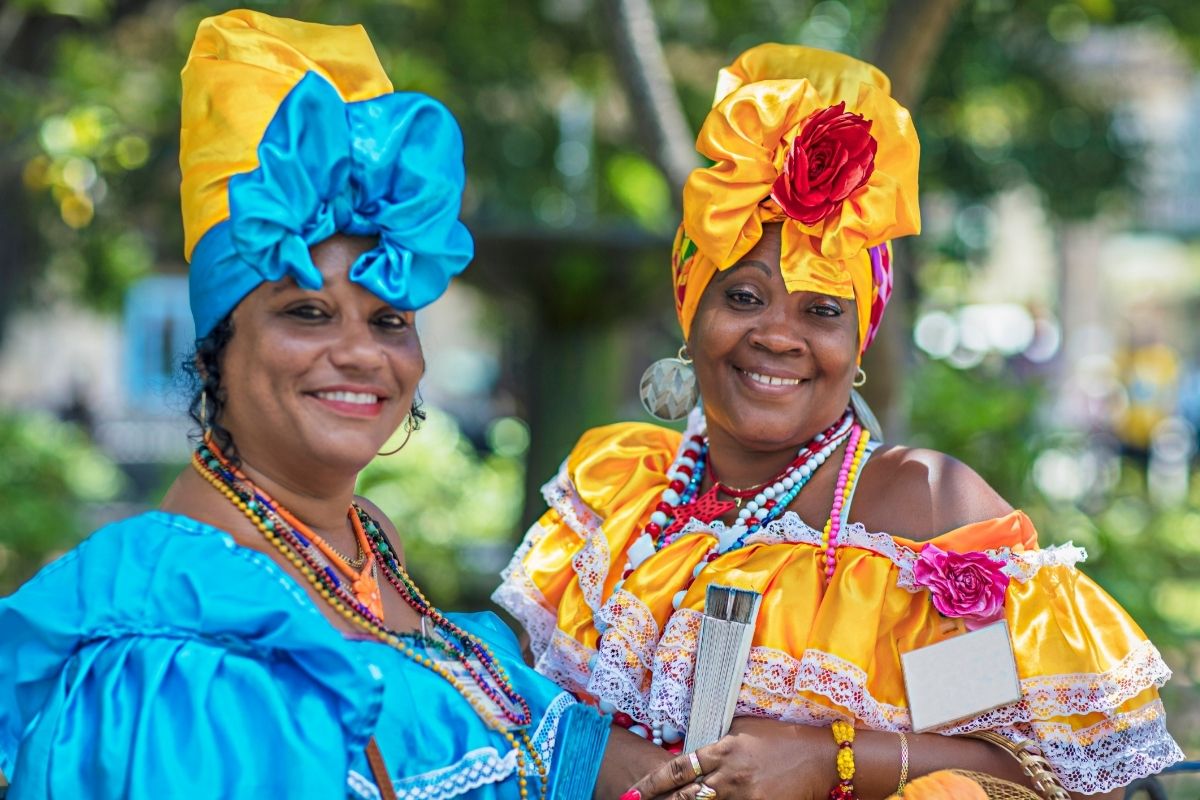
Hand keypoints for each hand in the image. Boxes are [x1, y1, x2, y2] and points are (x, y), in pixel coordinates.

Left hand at [619, 718, 835, 799]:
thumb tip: (695, 745)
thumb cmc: (781, 738)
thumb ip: (719, 740)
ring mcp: (745, 796)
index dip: (654, 782)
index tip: (634, 791)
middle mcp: (729, 775)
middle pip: (685, 797)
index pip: (679, 767)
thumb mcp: (744, 728)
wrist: (819, 758)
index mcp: (723, 749)